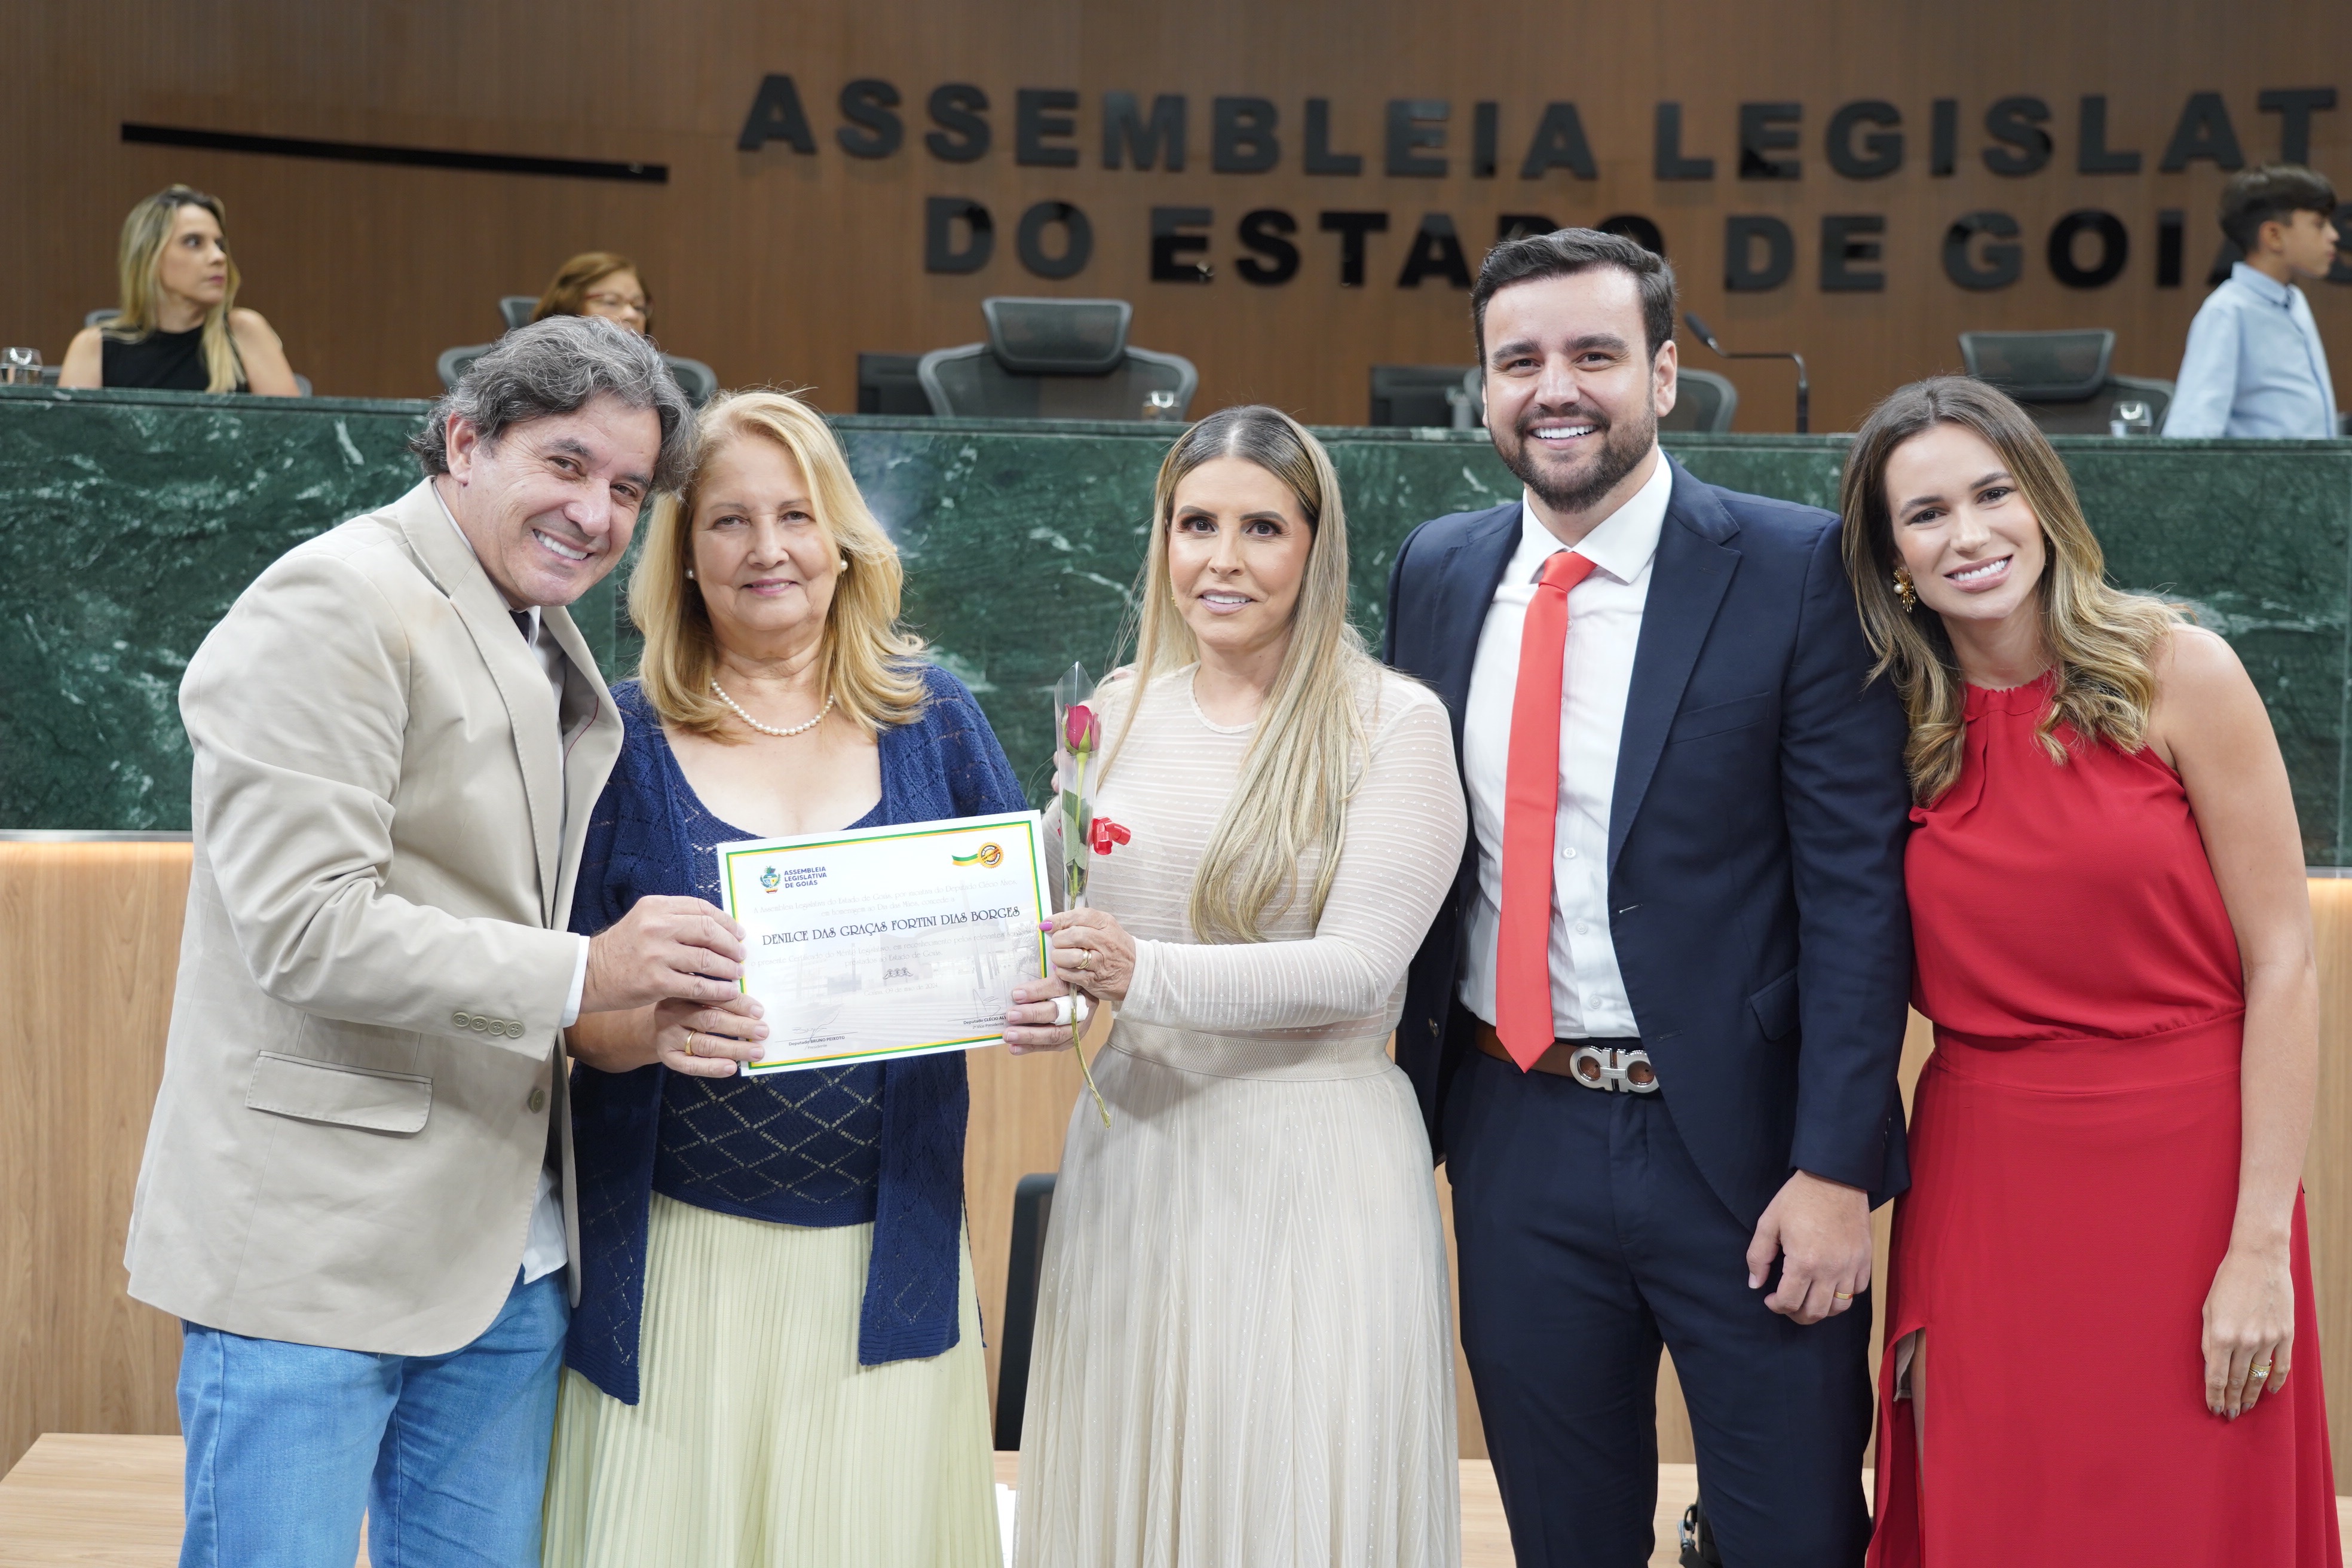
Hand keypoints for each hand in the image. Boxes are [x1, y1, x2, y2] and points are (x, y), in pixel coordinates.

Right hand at [565, 991, 767, 1076]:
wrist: (648, 1026)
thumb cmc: (685, 1006)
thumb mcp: (695, 993)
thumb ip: (718, 994)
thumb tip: (757, 1005)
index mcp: (684, 990)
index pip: (714, 996)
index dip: (738, 1003)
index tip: (759, 1010)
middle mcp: (673, 1012)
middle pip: (712, 1020)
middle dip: (741, 1026)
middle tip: (763, 1031)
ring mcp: (668, 1036)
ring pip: (705, 1043)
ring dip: (735, 1048)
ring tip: (757, 1050)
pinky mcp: (666, 1056)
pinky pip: (691, 1065)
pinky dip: (713, 1068)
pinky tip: (731, 1068)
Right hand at [580, 895, 745, 1013]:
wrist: (589, 974)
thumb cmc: (622, 949)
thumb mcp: (645, 921)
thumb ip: (675, 919)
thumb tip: (717, 926)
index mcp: (655, 906)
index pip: (701, 908)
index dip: (726, 921)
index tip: (738, 933)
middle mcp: (656, 926)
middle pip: (708, 930)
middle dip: (731, 944)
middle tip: (741, 954)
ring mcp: (656, 954)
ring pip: (706, 958)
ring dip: (728, 968)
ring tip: (737, 973)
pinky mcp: (656, 981)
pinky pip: (697, 985)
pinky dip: (717, 989)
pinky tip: (727, 992)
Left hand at [1004, 971, 1082, 1054]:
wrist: (1077, 995)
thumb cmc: (1062, 980)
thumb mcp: (1057, 972)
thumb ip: (1042, 976)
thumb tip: (1018, 985)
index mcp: (1081, 984)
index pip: (1059, 987)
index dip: (1037, 991)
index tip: (1016, 994)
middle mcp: (1083, 1006)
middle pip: (1057, 1012)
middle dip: (1032, 1014)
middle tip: (1011, 1015)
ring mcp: (1078, 1026)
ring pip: (1055, 1034)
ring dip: (1029, 1036)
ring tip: (1009, 1035)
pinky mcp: (1070, 1039)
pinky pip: (1051, 1045)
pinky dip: (1031, 1047)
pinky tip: (1014, 1047)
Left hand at [1045, 908, 1137, 1001]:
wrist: (1138, 972)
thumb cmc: (1116, 948)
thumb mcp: (1105, 928)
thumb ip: (1081, 923)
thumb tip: (1050, 923)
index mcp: (1106, 924)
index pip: (1078, 916)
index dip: (1059, 920)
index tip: (1047, 925)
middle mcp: (1105, 941)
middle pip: (1073, 935)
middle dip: (1058, 940)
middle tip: (1057, 944)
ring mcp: (1101, 962)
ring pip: (1071, 956)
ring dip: (1058, 957)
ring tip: (1059, 958)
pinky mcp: (1095, 980)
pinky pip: (1070, 975)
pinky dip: (1062, 972)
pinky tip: (1064, 970)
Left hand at [1746, 1169, 1871, 1324]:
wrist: (1835, 1178)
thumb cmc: (1799, 1198)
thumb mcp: (1769, 1223)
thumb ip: (1758, 1257)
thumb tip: (1755, 1284)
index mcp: (1804, 1263)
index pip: (1789, 1302)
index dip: (1776, 1306)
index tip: (1770, 1298)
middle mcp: (1831, 1271)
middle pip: (1815, 1312)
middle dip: (1797, 1314)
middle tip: (1787, 1305)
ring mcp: (1852, 1267)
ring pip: (1839, 1307)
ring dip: (1821, 1309)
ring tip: (1808, 1299)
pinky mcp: (1865, 1260)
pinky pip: (1858, 1291)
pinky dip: (1844, 1295)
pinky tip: (1830, 1286)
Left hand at [2204, 1237, 2294, 1417]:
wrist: (2258, 1259)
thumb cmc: (2227, 1281)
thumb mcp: (2207, 1309)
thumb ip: (2209, 1340)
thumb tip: (2212, 1366)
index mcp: (2221, 1335)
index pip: (2217, 1378)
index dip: (2215, 1397)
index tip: (2214, 1409)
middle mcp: (2246, 1341)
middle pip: (2238, 1381)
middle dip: (2232, 1401)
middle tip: (2229, 1414)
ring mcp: (2268, 1339)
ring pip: (2258, 1377)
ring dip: (2251, 1396)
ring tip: (2245, 1408)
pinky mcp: (2285, 1334)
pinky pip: (2281, 1365)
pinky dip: (2275, 1381)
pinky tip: (2269, 1391)